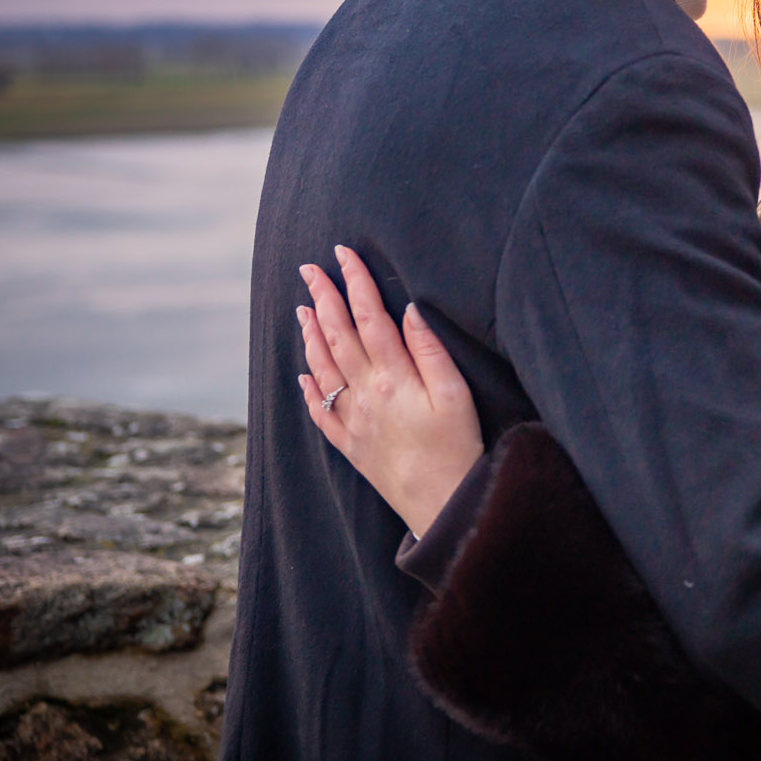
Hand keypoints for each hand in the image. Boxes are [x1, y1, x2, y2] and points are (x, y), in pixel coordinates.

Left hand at [296, 246, 484, 538]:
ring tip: (302, 308)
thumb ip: (431, 350)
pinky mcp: (351, 446)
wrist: (440, 505)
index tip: (343, 254)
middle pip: (338, 337)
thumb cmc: (458, 448)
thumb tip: (409, 309)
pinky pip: (321, 413)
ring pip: (323, 369)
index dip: (355, 282)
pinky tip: (303, 374)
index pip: (369, 317)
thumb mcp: (456, 394)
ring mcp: (353, 421)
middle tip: (309, 269)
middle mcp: (365, 395)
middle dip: (323, 298)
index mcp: (393, 377)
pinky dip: (309, 389)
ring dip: (311, 335)